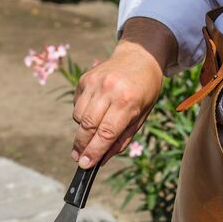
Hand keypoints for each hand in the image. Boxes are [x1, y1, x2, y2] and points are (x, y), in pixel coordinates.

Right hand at [71, 17, 177, 168]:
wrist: (140, 56)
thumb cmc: (144, 91)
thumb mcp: (141, 117)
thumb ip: (122, 139)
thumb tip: (102, 159)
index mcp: (128, 102)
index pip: (106, 133)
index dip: (94, 152)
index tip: (86, 165)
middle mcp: (109, 90)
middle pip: (88, 126)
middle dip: (82, 146)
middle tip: (79, 159)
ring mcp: (95, 82)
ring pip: (79, 117)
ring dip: (82, 131)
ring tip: (90, 134)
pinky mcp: (86, 78)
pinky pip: (77, 105)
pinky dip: (81, 115)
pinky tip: (93, 113)